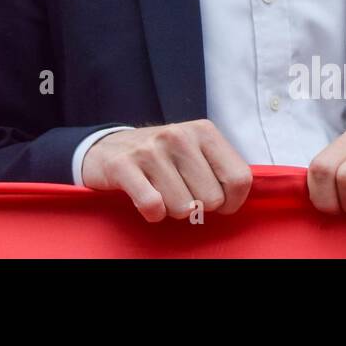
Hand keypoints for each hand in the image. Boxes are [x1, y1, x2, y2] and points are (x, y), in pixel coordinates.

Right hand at [80, 120, 253, 222]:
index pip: (239, 179)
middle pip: (211, 199)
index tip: (216, 202)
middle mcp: (178, 135)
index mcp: (203, 131)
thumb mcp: (194, 152)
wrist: (106, 147)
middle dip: (197, 206)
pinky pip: (153, 206)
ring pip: (183, 208)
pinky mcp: (123, 165)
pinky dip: (152, 213)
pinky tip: (146, 200)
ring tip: (160, 191)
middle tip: (179, 192)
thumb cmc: (161, 157)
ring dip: (171, 210)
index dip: (231, 202)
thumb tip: (237, 199)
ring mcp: (150, 150)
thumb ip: (220, 170)